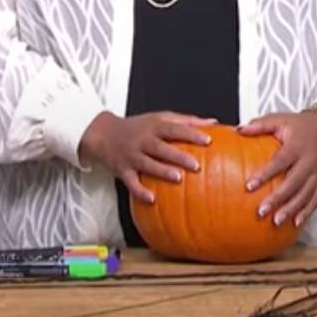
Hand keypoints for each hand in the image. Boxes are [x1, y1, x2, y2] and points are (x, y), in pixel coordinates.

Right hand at [79, 111, 215, 203]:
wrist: (103, 133)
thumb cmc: (137, 127)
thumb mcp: (158, 117)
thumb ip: (185, 120)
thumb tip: (213, 122)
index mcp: (153, 126)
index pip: (174, 128)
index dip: (190, 133)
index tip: (208, 140)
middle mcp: (142, 140)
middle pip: (160, 147)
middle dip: (177, 155)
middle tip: (196, 165)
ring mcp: (131, 155)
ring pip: (147, 163)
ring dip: (161, 171)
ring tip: (178, 178)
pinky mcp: (122, 170)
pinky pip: (131, 181)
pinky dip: (139, 191)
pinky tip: (151, 199)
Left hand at [238, 111, 316, 227]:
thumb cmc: (301, 125)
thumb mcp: (281, 119)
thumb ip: (260, 125)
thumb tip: (239, 130)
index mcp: (297, 146)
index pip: (280, 162)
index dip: (265, 174)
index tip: (250, 186)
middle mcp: (309, 162)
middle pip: (293, 183)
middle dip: (277, 199)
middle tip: (261, 211)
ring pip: (305, 195)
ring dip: (291, 209)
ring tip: (276, 221)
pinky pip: (316, 199)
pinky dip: (306, 212)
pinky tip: (295, 222)